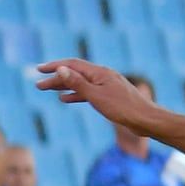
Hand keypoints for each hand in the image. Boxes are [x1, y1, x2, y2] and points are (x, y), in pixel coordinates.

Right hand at [35, 59, 162, 134]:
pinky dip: (76, 94)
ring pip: (80, 83)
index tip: (39, 70)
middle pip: (74, 74)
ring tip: (48, 90)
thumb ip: (78, 83)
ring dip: (64, 86)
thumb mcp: (97, 96)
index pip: (72, 65)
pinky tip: (65, 99)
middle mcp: (103, 75)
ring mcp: (107, 85)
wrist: (146, 120)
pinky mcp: (110, 96)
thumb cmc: (123, 108)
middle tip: (38, 84)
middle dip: (56, 78)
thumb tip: (61, 69)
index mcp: (99, 72)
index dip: (54, 67)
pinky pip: (88, 92)